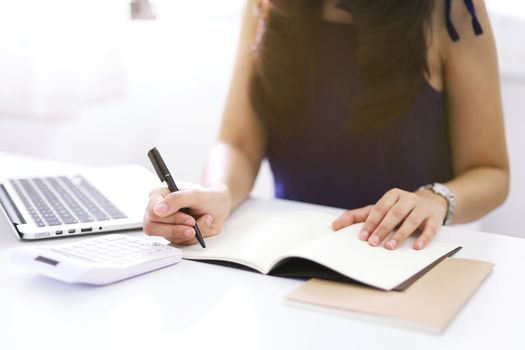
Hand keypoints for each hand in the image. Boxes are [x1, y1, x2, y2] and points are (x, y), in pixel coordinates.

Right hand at [143, 185, 230, 244]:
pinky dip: (195, 236)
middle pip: (152, 228)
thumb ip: (176, 199)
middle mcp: (159, 211)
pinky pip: (181, 242)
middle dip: (176, 228)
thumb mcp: (195, 194)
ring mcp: (166, 224)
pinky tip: (202, 224)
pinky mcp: (175, 235)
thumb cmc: (207, 197)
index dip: (169, 218)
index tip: (187, 217)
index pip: (152, 212)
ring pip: (169, 236)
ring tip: (203, 219)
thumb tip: (158, 210)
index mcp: (158, 196)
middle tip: (193, 223)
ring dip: (189, 231)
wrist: (220, 206)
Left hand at [332, 188, 447, 249]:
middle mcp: (407, 199)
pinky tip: (416, 247)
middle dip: (382, 229)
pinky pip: (430, 229)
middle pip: (394, 214)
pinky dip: (423, 238)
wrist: (430, 202)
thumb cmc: (398, 208)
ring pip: (411, 221)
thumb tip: (334, 225)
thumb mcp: (379, 208)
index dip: (370, 223)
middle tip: (373, 243)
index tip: (362, 237)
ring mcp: (422, 208)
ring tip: (389, 247)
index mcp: (392, 195)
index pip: (379, 208)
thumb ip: (358, 216)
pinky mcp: (434, 219)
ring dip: (400, 234)